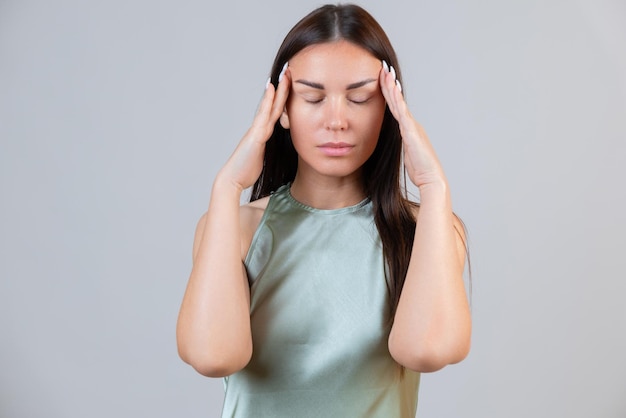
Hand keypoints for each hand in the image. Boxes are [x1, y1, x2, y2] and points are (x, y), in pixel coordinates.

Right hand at [217, 64, 290, 191]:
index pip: (276, 112)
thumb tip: (274, 150)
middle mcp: (260, 128)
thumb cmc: (247, 171)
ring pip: (270, 106)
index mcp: (263, 134)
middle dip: (283, 87)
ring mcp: (257, 130)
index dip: (284, 98)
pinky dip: (268, 101)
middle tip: (289, 69)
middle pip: (274, 104)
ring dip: (278, 89)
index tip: (290, 83)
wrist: (233, 178)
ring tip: (285, 73)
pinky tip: (272, 88)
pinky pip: (264, 115)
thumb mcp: (263, 158)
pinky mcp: (256, 135)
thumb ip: (268, 149)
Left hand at [378, 61, 446, 190]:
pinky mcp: (411, 132)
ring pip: (399, 103)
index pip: (395, 107)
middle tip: (383, 68)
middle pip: (397, 100)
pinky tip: (392, 90)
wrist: (431, 178)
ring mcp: (412, 126)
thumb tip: (396, 143)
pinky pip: (402, 112)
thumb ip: (402, 145)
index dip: (389, 93)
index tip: (382, 79)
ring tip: (386, 73)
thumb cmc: (420, 169)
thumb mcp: (407, 154)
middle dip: (390, 84)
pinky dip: (397, 100)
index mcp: (408, 129)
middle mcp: (411, 124)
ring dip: (392, 87)